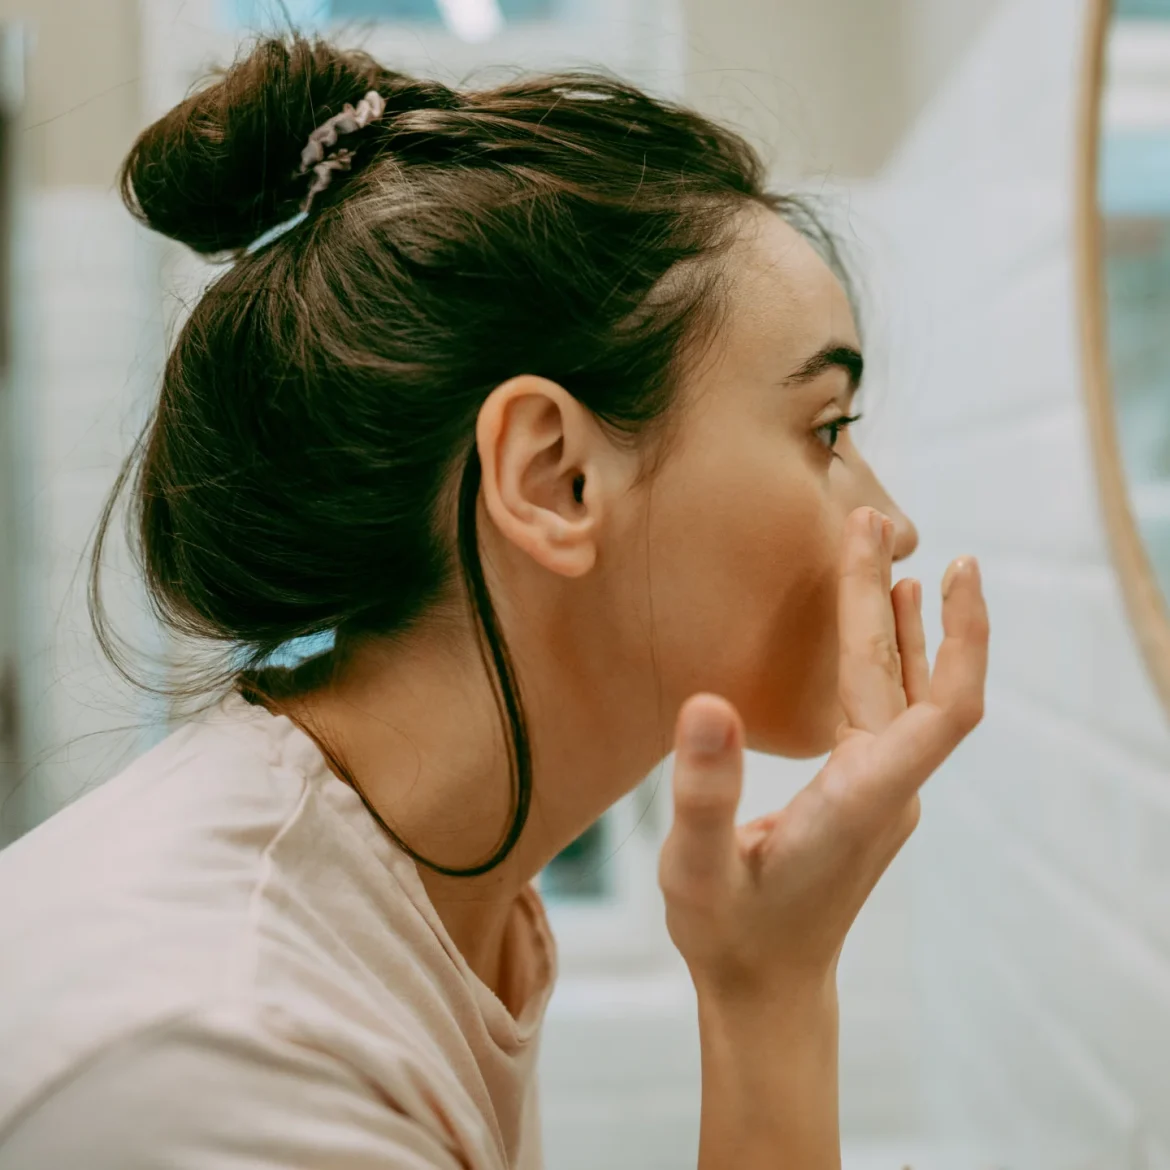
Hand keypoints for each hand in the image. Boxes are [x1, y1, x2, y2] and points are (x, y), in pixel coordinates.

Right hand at [657, 505, 988, 1003]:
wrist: (765, 989)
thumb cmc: (730, 935)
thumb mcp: (697, 868)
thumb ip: (705, 791)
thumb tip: (709, 702)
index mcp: (861, 799)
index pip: (941, 710)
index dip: (958, 638)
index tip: (954, 568)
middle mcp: (887, 790)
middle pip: (912, 681)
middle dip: (893, 599)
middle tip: (869, 521)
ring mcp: (882, 792)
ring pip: (904, 692)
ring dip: (900, 624)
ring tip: (888, 556)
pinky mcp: (866, 793)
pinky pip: (889, 710)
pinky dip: (886, 658)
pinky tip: (880, 627)